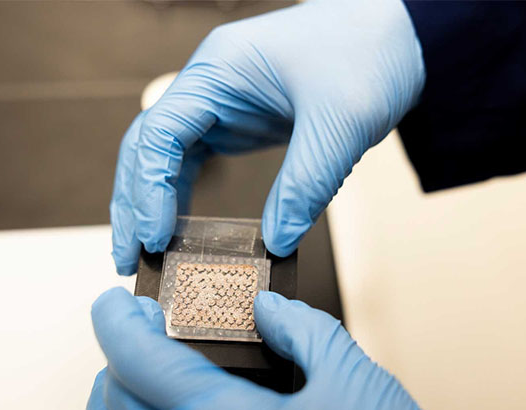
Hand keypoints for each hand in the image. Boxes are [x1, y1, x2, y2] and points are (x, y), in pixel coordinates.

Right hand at [111, 0, 424, 273]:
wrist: (398, 33)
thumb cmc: (369, 52)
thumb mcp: (340, 124)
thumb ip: (305, 186)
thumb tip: (276, 242)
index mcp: (219, 70)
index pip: (160, 132)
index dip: (149, 188)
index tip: (153, 236)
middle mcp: (209, 86)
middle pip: (148, 147)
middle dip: (134, 203)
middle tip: (127, 258)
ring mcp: (220, 104)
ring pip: (164, 158)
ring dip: (150, 204)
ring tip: (142, 253)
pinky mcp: (236, 122)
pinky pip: (194, 162)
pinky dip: (180, 196)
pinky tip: (178, 229)